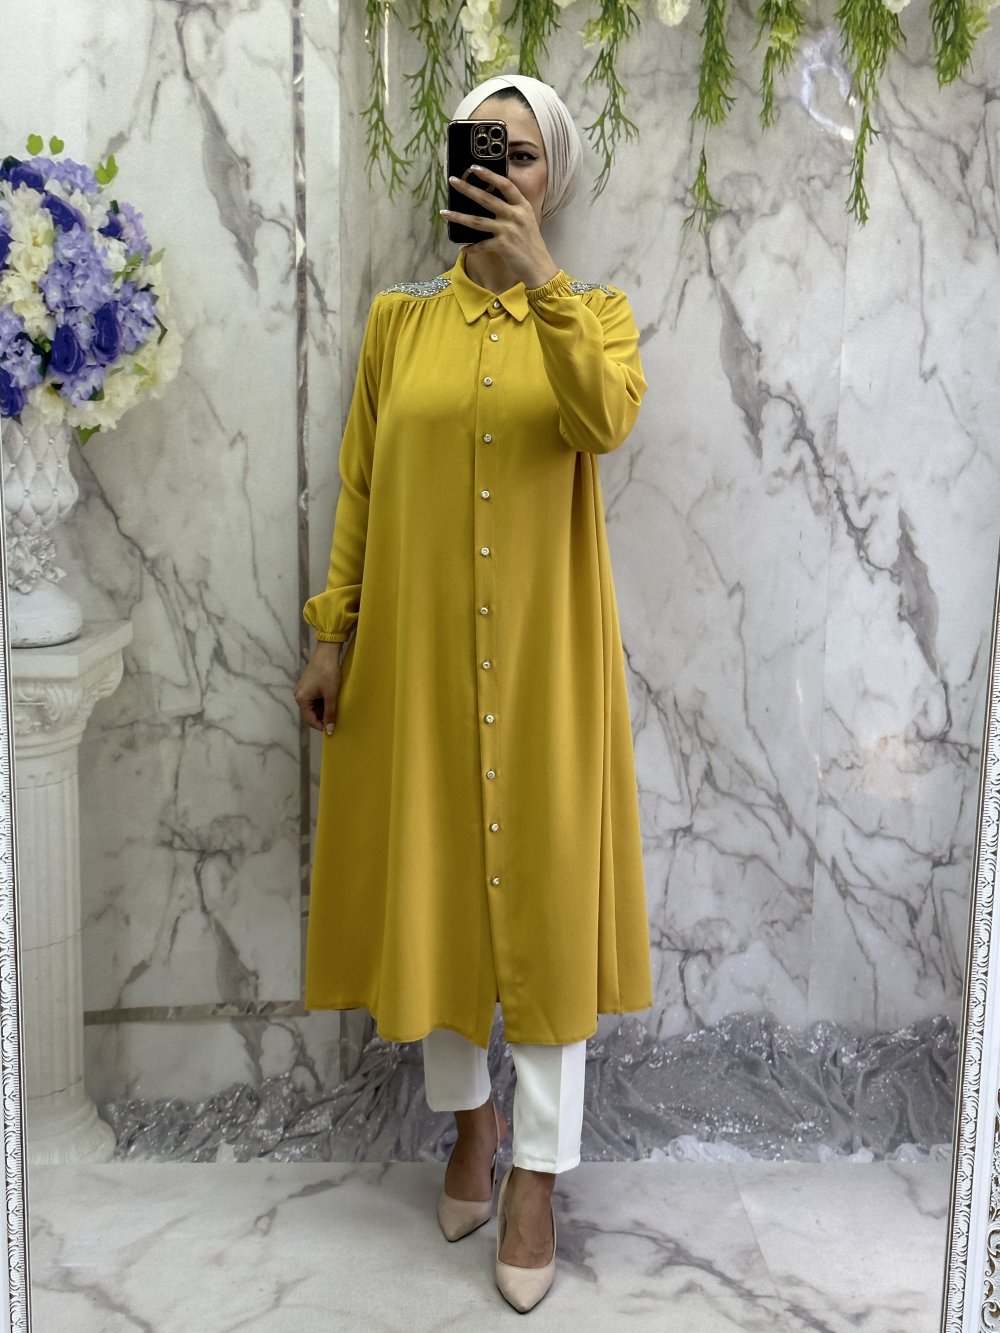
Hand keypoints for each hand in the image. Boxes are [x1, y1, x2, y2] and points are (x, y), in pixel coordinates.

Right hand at [294, 642, 342, 733]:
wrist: (327, 652)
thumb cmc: (328, 673)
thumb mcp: (331, 695)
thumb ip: (330, 713)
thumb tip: (329, 730)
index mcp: (301, 699)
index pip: (310, 719)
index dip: (321, 726)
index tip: (332, 729)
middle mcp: (299, 695)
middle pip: (310, 713)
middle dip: (322, 718)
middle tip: (336, 720)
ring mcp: (303, 689)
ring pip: (313, 706)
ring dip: (323, 710)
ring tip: (335, 710)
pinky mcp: (308, 684)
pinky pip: (314, 698)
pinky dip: (322, 702)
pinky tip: (332, 701)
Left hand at [442, 167, 558, 289]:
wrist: (539, 267)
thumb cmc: (531, 244)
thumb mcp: (527, 221)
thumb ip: (513, 210)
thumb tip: (491, 201)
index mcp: (522, 206)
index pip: (505, 185)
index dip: (490, 174)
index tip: (474, 168)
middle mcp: (515, 215)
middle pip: (487, 199)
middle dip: (467, 188)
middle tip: (452, 180)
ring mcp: (508, 230)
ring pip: (477, 221)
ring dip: (459, 217)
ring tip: (444, 213)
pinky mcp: (503, 246)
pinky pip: (481, 245)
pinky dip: (471, 247)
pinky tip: (462, 248)